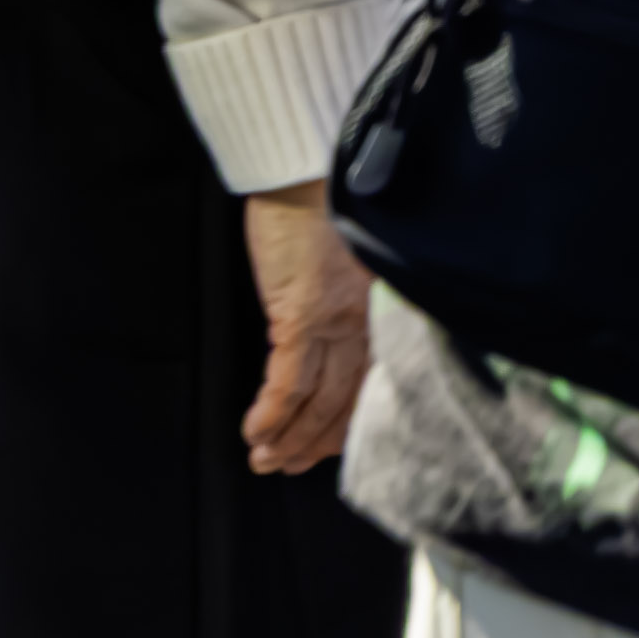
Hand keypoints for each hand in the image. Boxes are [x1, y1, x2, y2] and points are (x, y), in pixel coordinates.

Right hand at [238, 184, 368, 475]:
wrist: (306, 172)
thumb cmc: (325, 204)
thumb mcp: (349, 257)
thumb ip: (351, 296)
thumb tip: (335, 328)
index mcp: (381, 303)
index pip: (372, 374)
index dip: (350, 415)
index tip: (331, 443)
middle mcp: (366, 315)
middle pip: (347, 394)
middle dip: (316, 437)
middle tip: (290, 465)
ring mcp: (335, 317)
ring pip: (318, 395)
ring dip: (290, 434)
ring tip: (267, 460)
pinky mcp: (301, 314)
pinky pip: (289, 379)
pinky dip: (273, 411)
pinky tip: (256, 433)